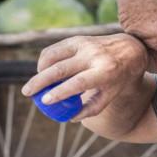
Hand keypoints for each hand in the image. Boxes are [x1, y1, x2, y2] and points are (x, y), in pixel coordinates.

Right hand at [21, 33, 148, 120]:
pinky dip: (44, 61)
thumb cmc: (117, 80)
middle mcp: (94, 56)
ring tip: (35, 84)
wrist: (129, 51)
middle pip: (61, 69)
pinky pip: (54, 49)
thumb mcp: (110, 96)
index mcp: (105, 72)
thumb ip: (90, 109)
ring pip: (54, 56)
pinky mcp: (77, 39)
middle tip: (26, 93)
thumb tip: (68, 117)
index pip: (78, 83)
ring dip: (40, 71)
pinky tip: (42, 71)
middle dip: (40, 81)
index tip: (44, 101)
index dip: (60, 92)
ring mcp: (85, 45)